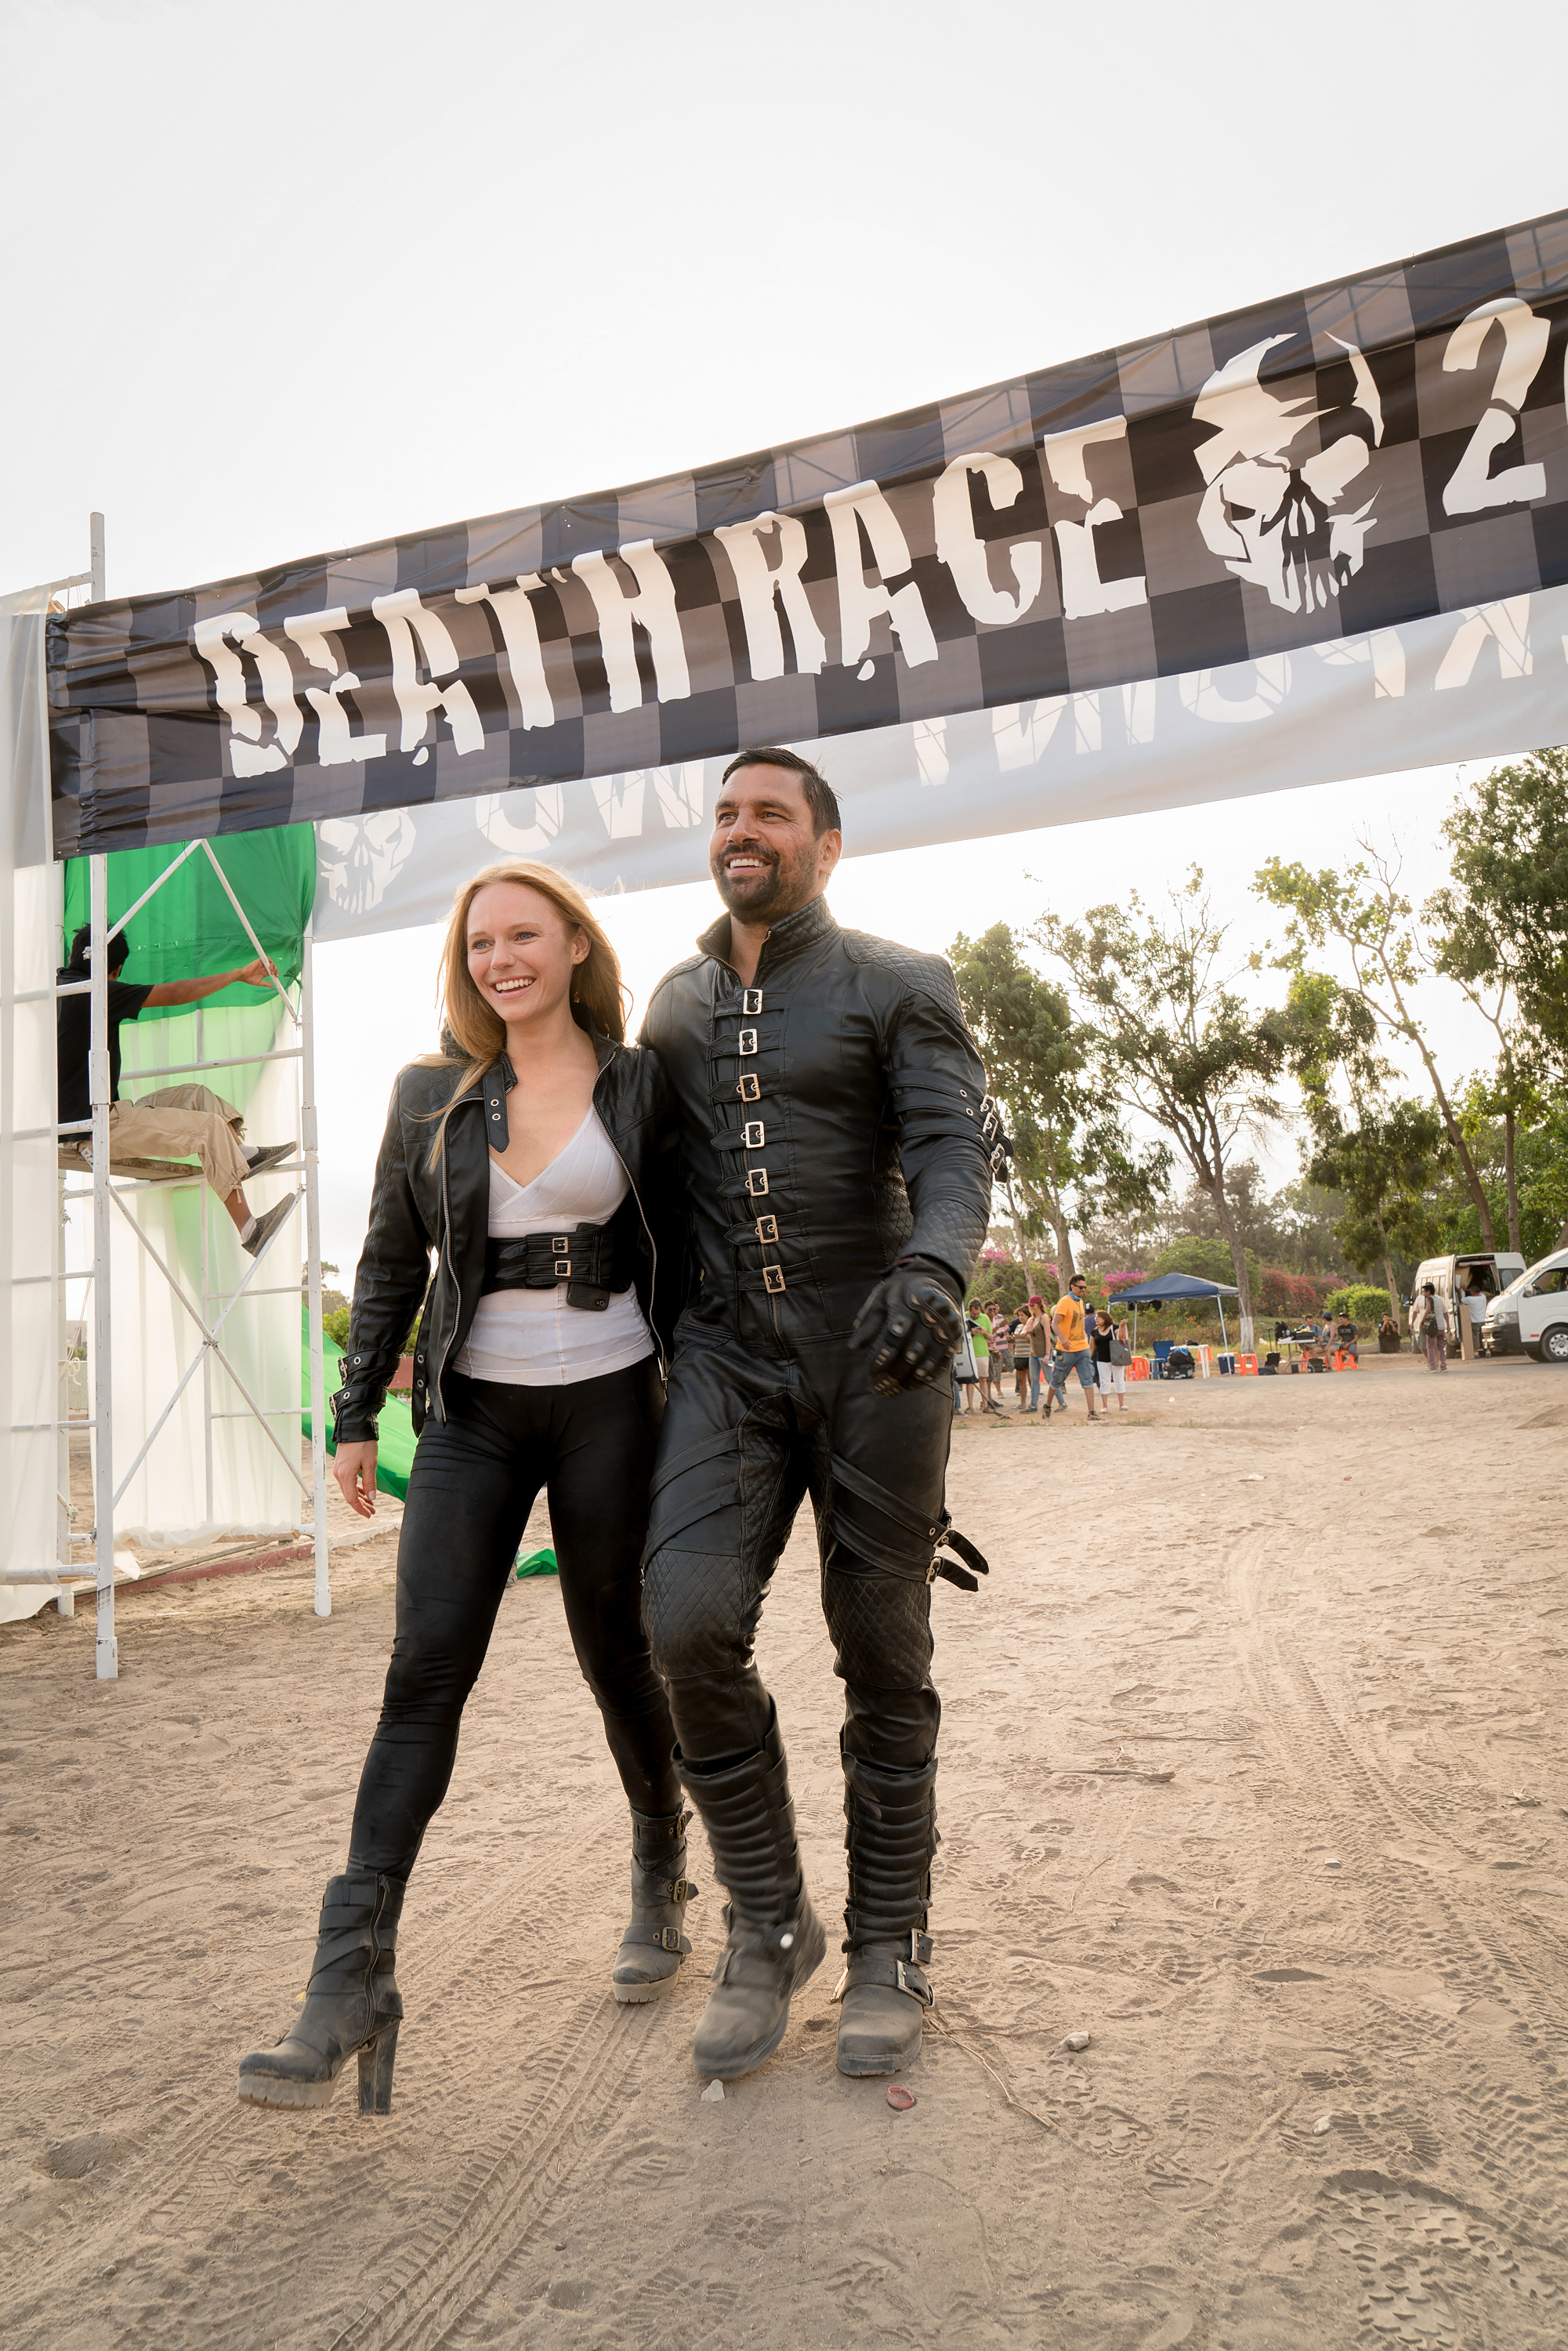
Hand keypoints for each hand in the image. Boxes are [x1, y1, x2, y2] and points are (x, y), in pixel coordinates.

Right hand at [235, 955, 278, 987]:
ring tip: (271, 969)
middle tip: (274, 973)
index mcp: (265, 973)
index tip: (277, 976)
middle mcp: (264, 968)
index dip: (276, 973)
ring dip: (273, 965)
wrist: (243, 976)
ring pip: (271, 962)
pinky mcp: (259, 961)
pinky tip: (269, 964)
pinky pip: (266, 958)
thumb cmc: (249, 979)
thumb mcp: (259, 983)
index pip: (273, 972)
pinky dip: (269, 959)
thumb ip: (265, 984)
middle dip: (275, 970)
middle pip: (273, 967)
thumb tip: (272, 987)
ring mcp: (262, 964)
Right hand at [334, 1440, 377, 1516]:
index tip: (369, 1514)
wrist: (354, 1428)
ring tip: (371, 1503)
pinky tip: (364, 1492)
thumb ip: (370, 1482)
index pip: (351, 1499)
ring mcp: (338, 1470)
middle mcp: (339, 1474)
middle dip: (361, 1505)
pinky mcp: (341, 1466)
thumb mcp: (370, 1464)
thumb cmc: (363, 1443)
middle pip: (349, 1496)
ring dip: (359, 1497)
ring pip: (348, 1490)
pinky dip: (356, 1489)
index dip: (360, 1509)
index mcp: (345, 1475)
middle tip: (372, 1511)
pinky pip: (347, 1482)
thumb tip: (372, 1497)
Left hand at [849, 1264, 962, 1396]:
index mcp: (911, 1300)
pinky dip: (928, 1376)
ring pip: (928, 1359)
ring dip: (910, 1378)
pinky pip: (943, 1362)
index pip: (895, 1332)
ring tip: (893, 1390)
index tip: (871, 1370)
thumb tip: (853, 1347)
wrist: (937, 1281)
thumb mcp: (882, 1297)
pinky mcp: (954, 1338)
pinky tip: (912, 1385)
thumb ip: (868, 1321)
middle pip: (912, 1350)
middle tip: (877, 1386)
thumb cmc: (902, 1291)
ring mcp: (946, 1327)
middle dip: (893, 1371)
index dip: (882, 1354)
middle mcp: (933, 1314)